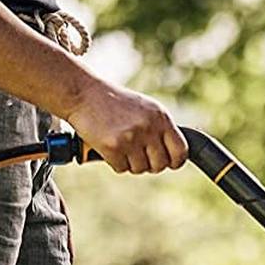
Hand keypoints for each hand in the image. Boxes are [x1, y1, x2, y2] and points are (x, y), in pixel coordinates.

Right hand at [63, 77, 187, 174]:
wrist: (84, 94)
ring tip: (121, 145)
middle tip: (137, 154)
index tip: (167, 162)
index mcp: (161, 117)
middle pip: (160, 165)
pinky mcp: (114, 147)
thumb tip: (175, 156)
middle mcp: (149, 127)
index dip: (174, 161)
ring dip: (130, 163)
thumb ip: (161, 129)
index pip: (180, 152)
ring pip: (140, 169)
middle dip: (149, 164)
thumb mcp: (145, 109)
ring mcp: (131, 138)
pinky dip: (115, 162)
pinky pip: (122, 169)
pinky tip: (109, 147)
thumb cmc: (115, 103)